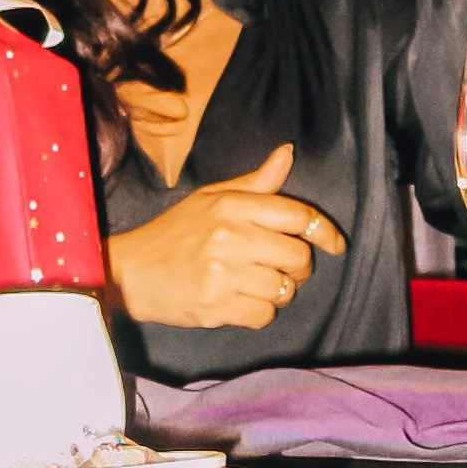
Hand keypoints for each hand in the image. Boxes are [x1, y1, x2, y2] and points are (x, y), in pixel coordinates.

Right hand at [105, 144, 346, 328]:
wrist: (132, 271)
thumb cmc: (175, 232)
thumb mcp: (211, 197)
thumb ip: (256, 182)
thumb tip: (288, 153)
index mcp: (232, 205)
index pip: (298, 216)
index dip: (325, 231)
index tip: (334, 244)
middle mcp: (230, 236)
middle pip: (298, 256)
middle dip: (299, 266)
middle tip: (284, 267)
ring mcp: (223, 273)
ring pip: (284, 289)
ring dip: (279, 291)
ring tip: (259, 284)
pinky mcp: (217, 306)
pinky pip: (265, 314)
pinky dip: (261, 312)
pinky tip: (243, 301)